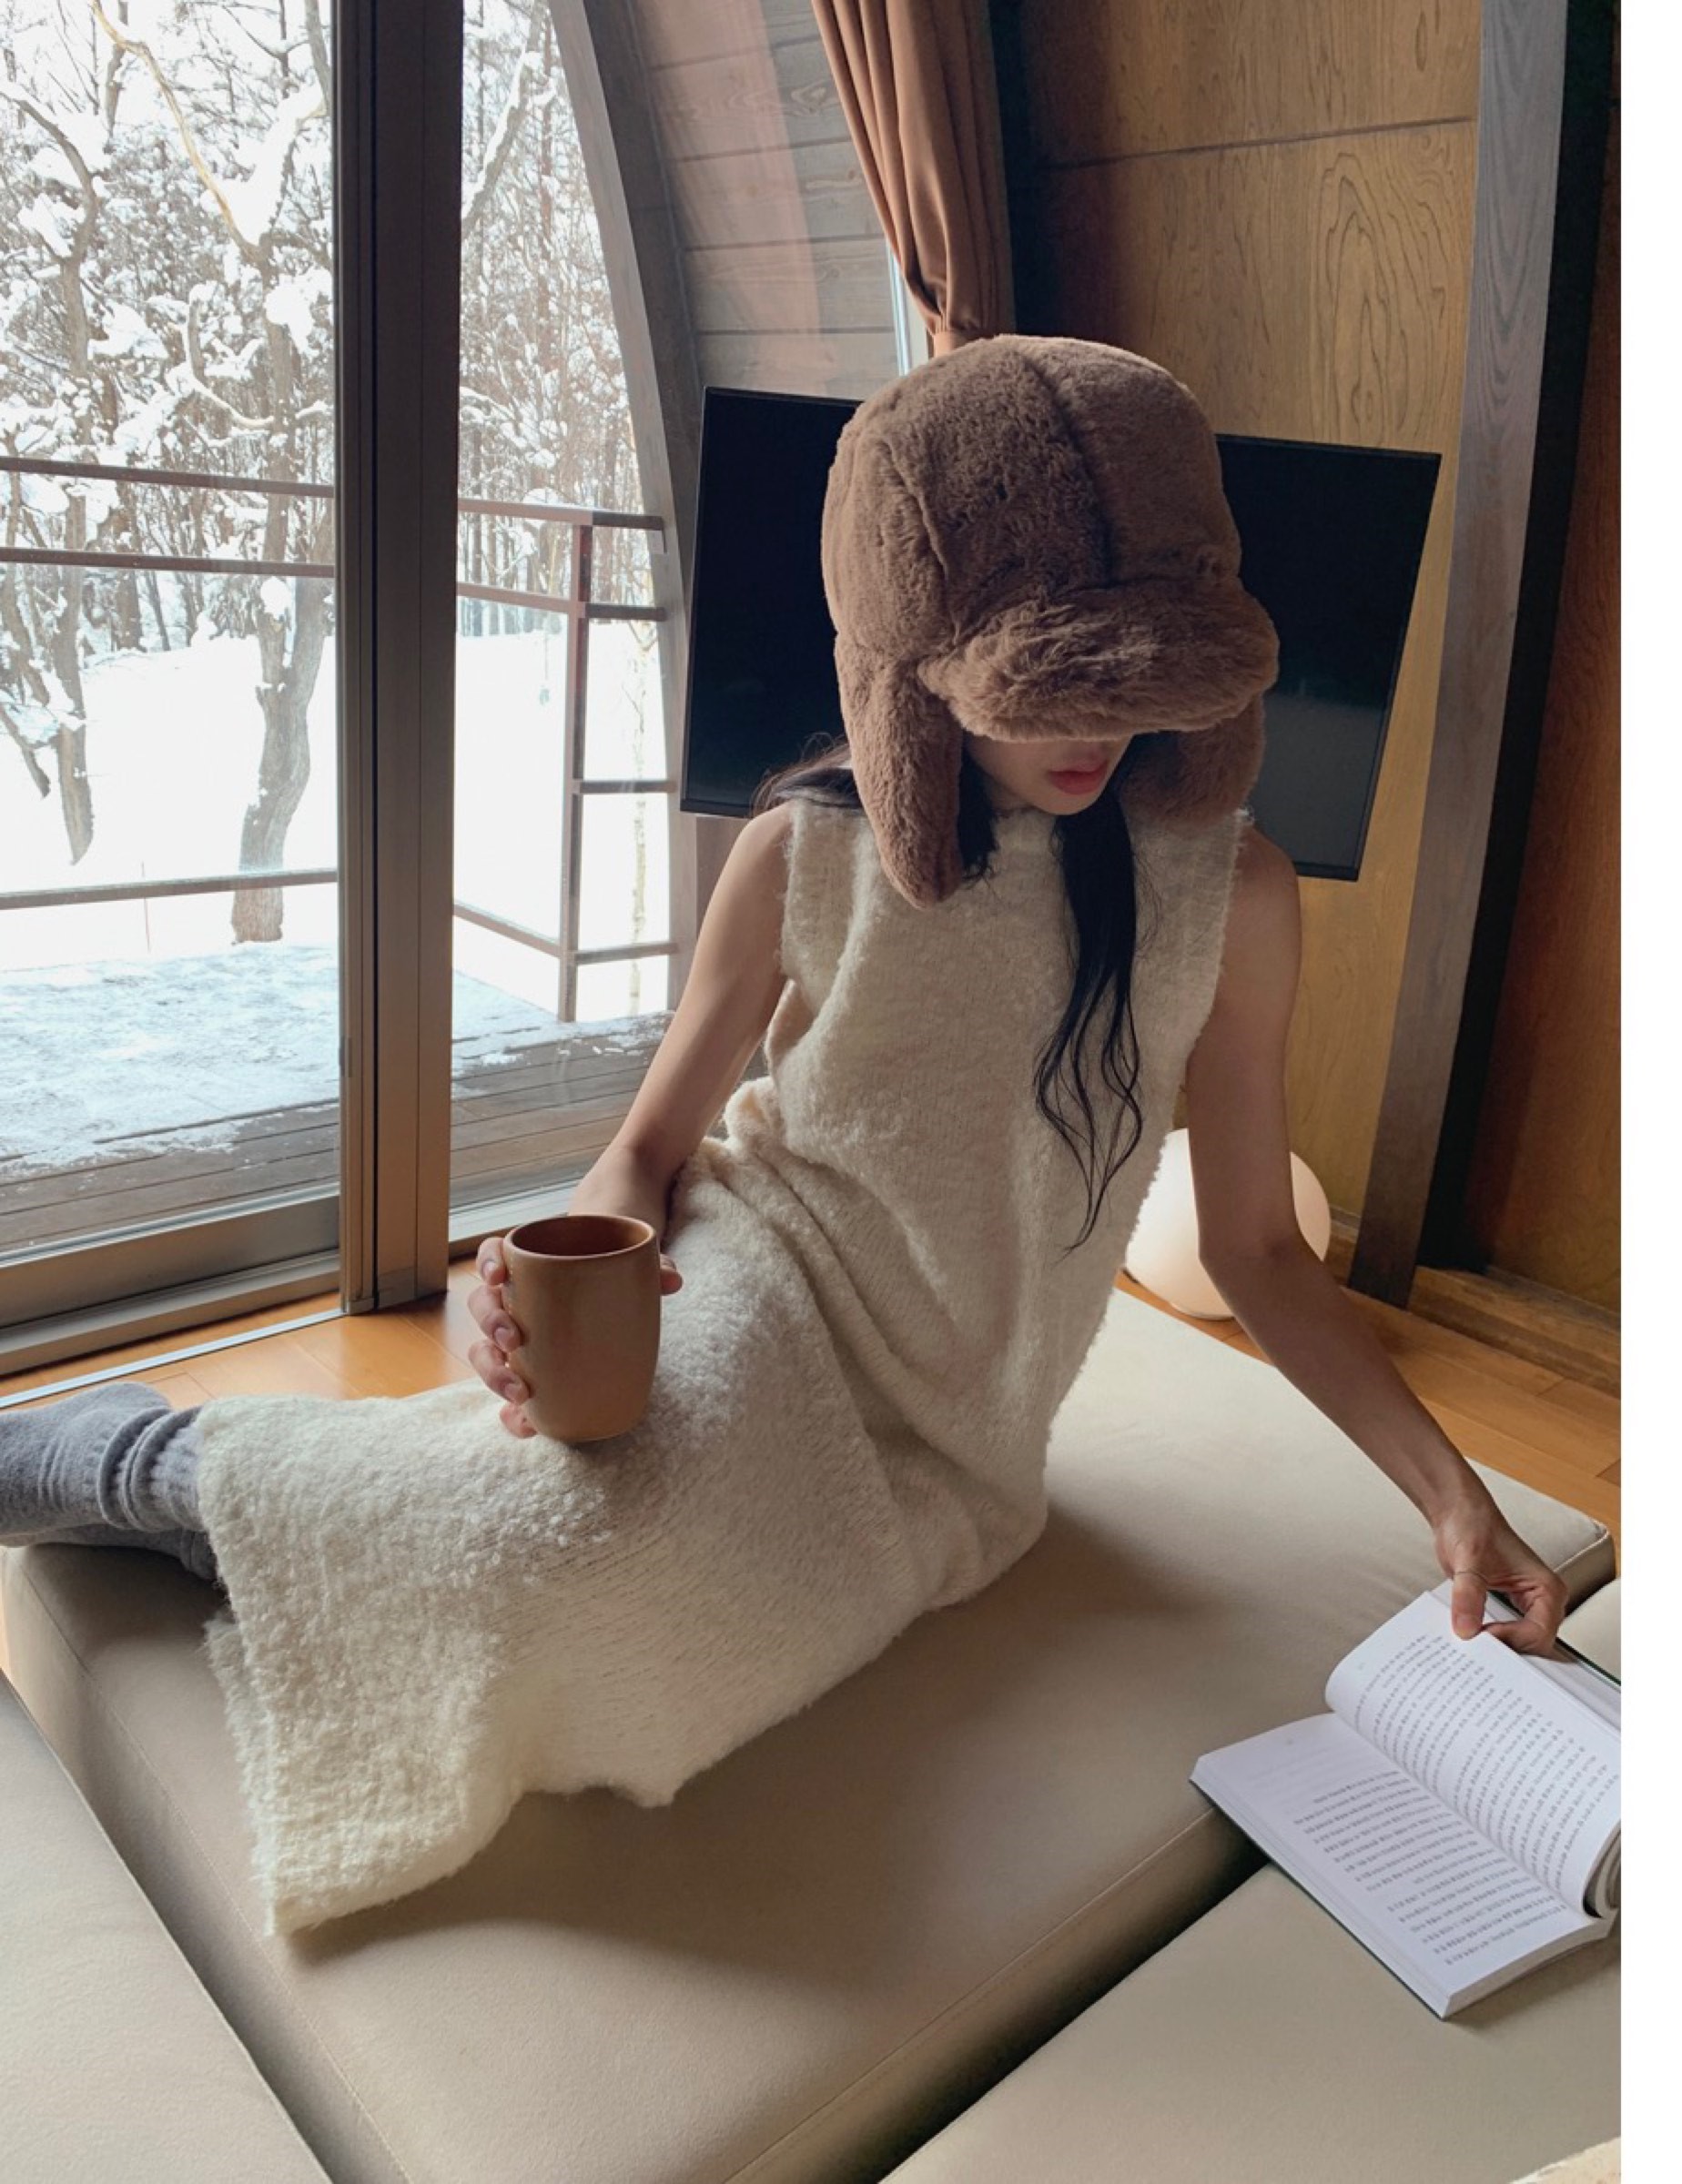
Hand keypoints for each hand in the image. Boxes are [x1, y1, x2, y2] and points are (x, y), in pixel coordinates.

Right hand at [466, 1231, 682, 1439]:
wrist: (615, 1303)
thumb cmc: (613, 1275)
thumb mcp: (634, 1266)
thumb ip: (653, 1266)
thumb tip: (673, 1279)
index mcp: (528, 1265)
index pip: (493, 1253)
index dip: (487, 1263)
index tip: (499, 1277)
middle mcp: (511, 1300)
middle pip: (482, 1306)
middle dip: (490, 1324)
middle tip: (513, 1340)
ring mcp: (512, 1340)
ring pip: (484, 1352)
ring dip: (493, 1373)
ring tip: (520, 1392)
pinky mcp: (525, 1375)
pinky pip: (506, 1397)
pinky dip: (511, 1413)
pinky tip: (526, 1424)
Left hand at [1430, 1492, 1570, 1653]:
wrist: (1459, 1515)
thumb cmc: (1472, 1527)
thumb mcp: (1468, 1561)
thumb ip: (1468, 1595)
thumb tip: (1466, 1630)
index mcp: (1547, 1589)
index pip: (1538, 1634)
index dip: (1509, 1640)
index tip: (1479, 1634)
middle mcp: (1543, 1602)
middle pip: (1532, 1646)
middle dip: (1505, 1650)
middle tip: (1473, 1651)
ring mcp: (1528, 1608)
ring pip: (1520, 1645)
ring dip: (1496, 1648)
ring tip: (1470, 1649)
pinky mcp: (1510, 1611)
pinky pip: (1505, 1636)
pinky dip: (1488, 1641)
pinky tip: (1469, 1641)